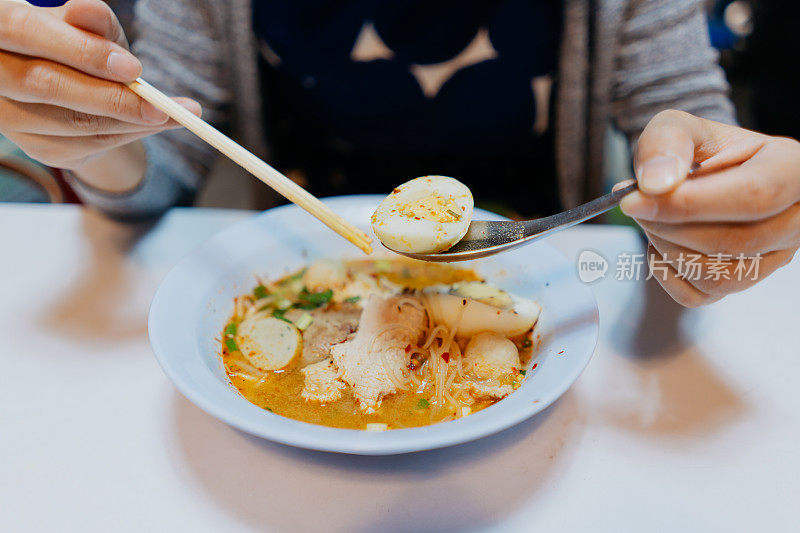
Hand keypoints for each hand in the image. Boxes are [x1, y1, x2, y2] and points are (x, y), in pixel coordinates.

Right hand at [0, 0, 199, 171]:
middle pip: (46, 85)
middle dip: (110, 97)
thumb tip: (87, 10)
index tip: (131, 67)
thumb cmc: (81, 49)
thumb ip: (92, 21)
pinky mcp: (37, 147)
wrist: (78, 91)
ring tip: (175, 114)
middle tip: (162, 106)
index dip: (78, 50)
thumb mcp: (91, 30)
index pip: (25, 31)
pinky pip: (86, 144)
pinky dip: (127, 135)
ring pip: (72, 121)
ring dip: (130, 121)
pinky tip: (153, 125)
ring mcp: (10, 117)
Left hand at [620, 110, 799, 306]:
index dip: (688, 204)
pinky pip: (699, 295)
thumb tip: (654, 184)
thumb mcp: (679, 127)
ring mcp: (774, 257)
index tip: (634, 201)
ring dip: (666, 249)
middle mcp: (795, 219)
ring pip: (717, 276)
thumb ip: (665, 143)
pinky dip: (666, 272)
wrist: (701, 172)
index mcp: (793, 169)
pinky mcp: (743, 282)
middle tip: (635, 205)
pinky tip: (662, 242)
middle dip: (669, 226)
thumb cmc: (697, 149)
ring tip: (651, 219)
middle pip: (734, 242)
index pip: (754, 196)